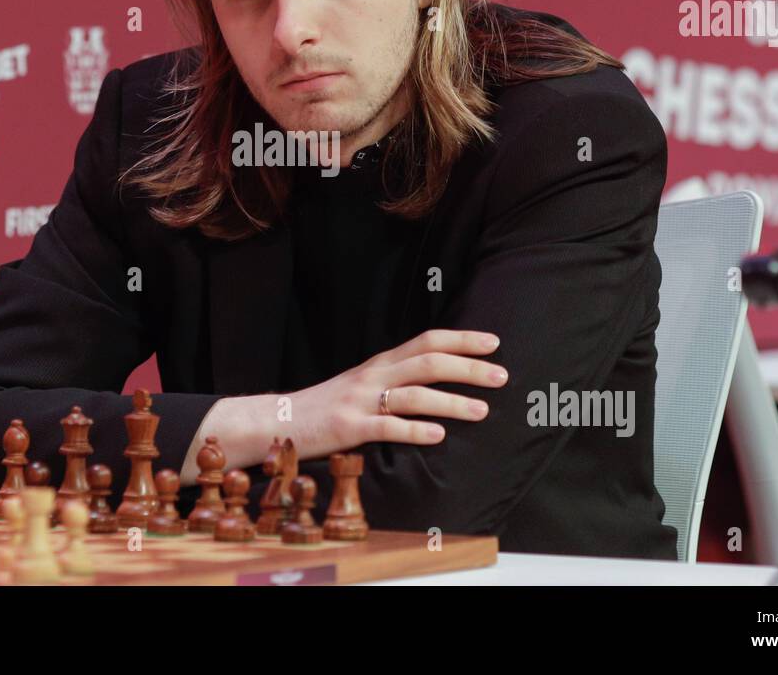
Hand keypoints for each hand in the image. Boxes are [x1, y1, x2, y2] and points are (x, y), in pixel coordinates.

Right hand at [287, 329, 507, 460]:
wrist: (276, 421)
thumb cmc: (325, 408)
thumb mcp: (361, 386)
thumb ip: (394, 381)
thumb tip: (439, 381)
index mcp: (379, 364)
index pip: (426, 342)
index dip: (461, 339)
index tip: (493, 343)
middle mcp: (372, 376)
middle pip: (427, 363)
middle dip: (468, 367)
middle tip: (501, 375)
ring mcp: (359, 401)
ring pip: (413, 395)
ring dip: (451, 402)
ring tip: (482, 411)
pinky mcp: (347, 428)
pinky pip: (386, 427)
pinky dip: (414, 431)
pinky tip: (438, 437)